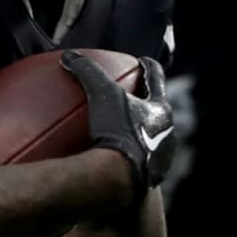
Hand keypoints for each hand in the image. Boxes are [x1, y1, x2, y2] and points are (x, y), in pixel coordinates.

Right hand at [62, 52, 174, 200]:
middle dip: (145, 104)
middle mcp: (167, 134)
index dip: (147, 67)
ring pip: (152, 140)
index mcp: (160, 110)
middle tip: (131, 97)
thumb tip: (69, 56)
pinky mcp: (150, 180)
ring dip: (140, 134)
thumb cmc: (116, 132)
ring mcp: (161, 159)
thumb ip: (86, 71)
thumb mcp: (100, 95)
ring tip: (123, 132)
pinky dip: (129, 159)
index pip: (156, 79)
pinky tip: (113, 162)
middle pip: (157, 111)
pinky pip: (139, 165)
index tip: (142, 61)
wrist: (121, 179)